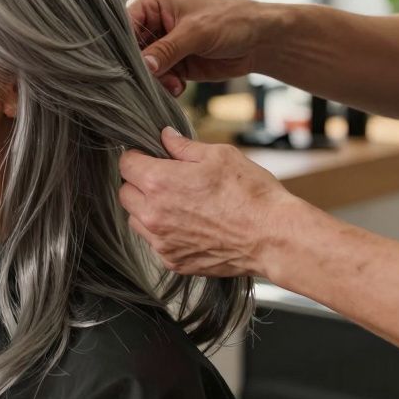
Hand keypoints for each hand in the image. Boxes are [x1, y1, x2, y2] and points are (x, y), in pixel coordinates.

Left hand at [118, 126, 309, 279]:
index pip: (126, 164)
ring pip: (136, 220)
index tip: (150, 156)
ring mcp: (161, 241)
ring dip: (147, 209)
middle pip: (125, 193)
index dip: (138, 156)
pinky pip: (154, 242)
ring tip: (178, 203)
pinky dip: (163, 232)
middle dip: (139, 182)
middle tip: (165, 179)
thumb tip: (165, 137)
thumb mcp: (220, 156)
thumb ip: (184, 147)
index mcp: (159, 183)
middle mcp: (153, 214)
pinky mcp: (172, 261)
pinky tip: (188, 224)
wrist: (273, 238)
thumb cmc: (251, 194)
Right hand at [126, 0, 270, 97]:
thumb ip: (167, 50)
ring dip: (154, 81)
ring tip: (173, 84)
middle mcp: (151, 22)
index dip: (122, 46)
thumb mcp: (196, 32)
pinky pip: (156, 79)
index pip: (123, 25)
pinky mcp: (171, 63)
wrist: (259, 40)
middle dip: (139, 68)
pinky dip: (164, 87)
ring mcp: (160, 45)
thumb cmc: (230, 21)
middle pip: (129, 50)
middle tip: (155, 79)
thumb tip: (143, 67)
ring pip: (141, 68)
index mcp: (150, 2)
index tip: (127, 66)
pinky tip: (179, 86)